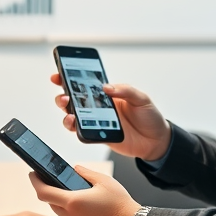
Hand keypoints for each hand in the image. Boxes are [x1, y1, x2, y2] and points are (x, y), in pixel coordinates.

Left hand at [30, 166, 141, 215]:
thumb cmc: (120, 204)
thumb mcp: (103, 180)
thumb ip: (85, 172)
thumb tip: (74, 169)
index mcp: (72, 201)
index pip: (43, 191)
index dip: (35, 181)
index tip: (32, 174)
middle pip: (51, 201)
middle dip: (51, 191)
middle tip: (58, 182)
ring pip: (60, 212)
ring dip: (63, 203)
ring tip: (78, 196)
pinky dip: (72, 214)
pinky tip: (85, 210)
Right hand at [51, 74, 171, 160]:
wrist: (156, 141)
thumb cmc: (150, 116)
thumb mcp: (141, 98)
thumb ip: (125, 90)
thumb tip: (106, 87)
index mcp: (108, 94)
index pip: (86, 84)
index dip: (70, 78)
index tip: (59, 75)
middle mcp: (99, 107)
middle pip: (74, 100)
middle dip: (64, 95)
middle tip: (64, 95)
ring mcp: (97, 121)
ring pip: (73, 116)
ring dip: (66, 112)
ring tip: (68, 111)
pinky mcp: (98, 136)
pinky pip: (81, 132)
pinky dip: (74, 128)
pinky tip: (75, 123)